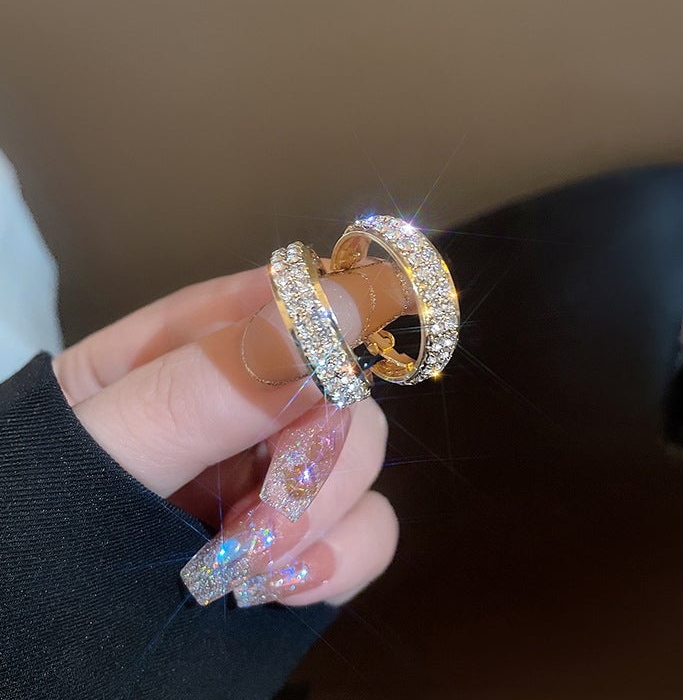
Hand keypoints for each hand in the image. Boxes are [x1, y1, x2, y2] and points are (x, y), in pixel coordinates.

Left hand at [53, 260, 406, 605]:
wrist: (19, 658)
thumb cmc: (32, 537)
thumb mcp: (97, 457)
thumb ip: (203, 388)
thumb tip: (329, 307)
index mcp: (170, 357)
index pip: (266, 303)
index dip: (314, 318)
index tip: (333, 355)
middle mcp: (234, 409)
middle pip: (333, 385)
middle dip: (313, 453)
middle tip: (261, 514)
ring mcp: (270, 477)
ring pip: (360, 457)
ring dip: (322, 515)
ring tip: (248, 568)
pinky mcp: (301, 542)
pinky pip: (367, 530)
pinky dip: (343, 558)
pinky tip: (286, 586)